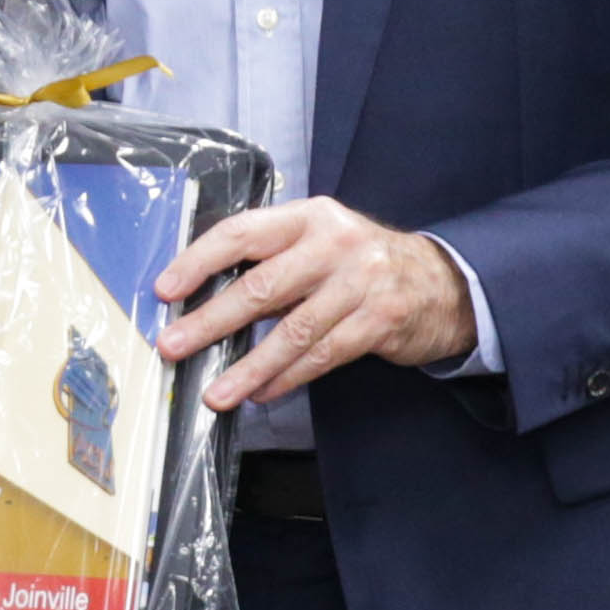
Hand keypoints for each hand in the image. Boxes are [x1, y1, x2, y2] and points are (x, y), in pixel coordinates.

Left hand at [152, 196, 475, 410]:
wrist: (442, 283)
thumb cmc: (361, 263)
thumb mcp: (319, 244)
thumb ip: (272, 263)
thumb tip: (205, 299)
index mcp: (308, 216)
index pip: (242, 233)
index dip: (199, 261)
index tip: (166, 290)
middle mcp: (334, 243)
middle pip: (261, 285)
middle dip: (211, 321)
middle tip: (175, 345)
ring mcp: (360, 282)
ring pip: (292, 331)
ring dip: (248, 367)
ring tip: (217, 393)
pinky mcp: (379, 321)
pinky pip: (322, 355)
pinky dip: (287, 378)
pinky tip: (261, 393)